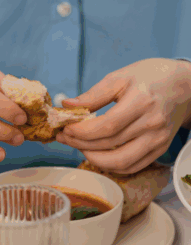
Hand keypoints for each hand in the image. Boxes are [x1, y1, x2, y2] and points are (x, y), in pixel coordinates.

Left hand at [57, 58, 190, 172]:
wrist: (185, 86)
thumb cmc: (151, 77)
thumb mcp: (122, 77)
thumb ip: (94, 94)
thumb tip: (66, 105)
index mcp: (142, 101)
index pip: (106, 126)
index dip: (82, 133)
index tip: (66, 129)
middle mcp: (152, 123)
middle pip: (109, 145)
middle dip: (81, 144)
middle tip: (66, 138)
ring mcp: (157, 140)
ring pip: (119, 162)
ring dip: (94, 159)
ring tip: (81, 147)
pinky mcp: (160, 149)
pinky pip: (132, 167)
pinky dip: (111, 166)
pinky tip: (99, 155)